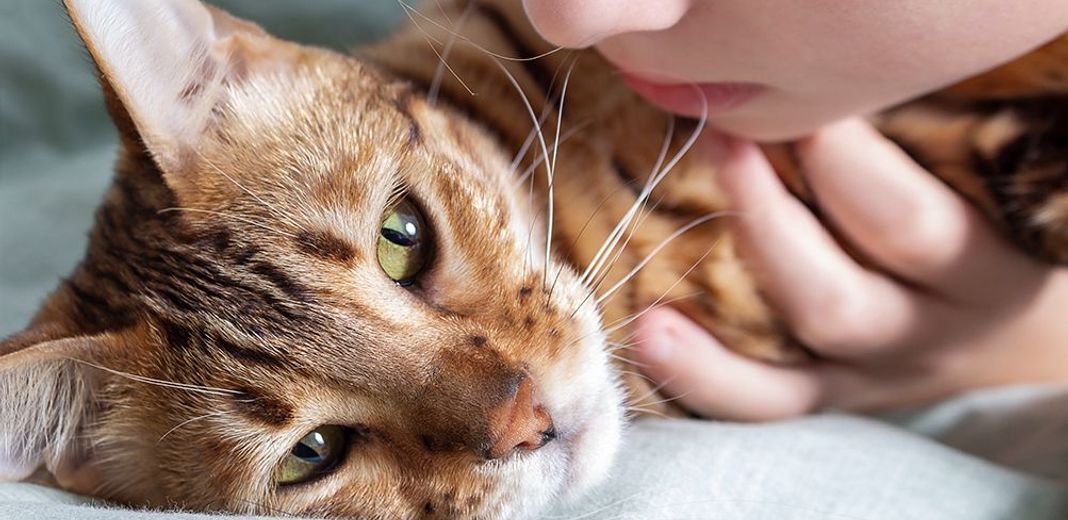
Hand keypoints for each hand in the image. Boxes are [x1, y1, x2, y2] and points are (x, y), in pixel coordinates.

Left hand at [632, 119, 1067, 420]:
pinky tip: (648, 334)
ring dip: (726, 300)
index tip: (790, 106)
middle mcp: (926, 334)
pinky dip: (702, 375)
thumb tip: (792, 103)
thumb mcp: (970, 198)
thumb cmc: (979, 233)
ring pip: (793, 362)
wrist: (1015, 335)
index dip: (839, 161)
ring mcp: (873, 375)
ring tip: (655, 252)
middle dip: (765, 214)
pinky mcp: (828, 399)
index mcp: (979, 274)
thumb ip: (903, 161)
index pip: (905, 222)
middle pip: (836, 295)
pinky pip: (764, 402)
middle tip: (720, 142)